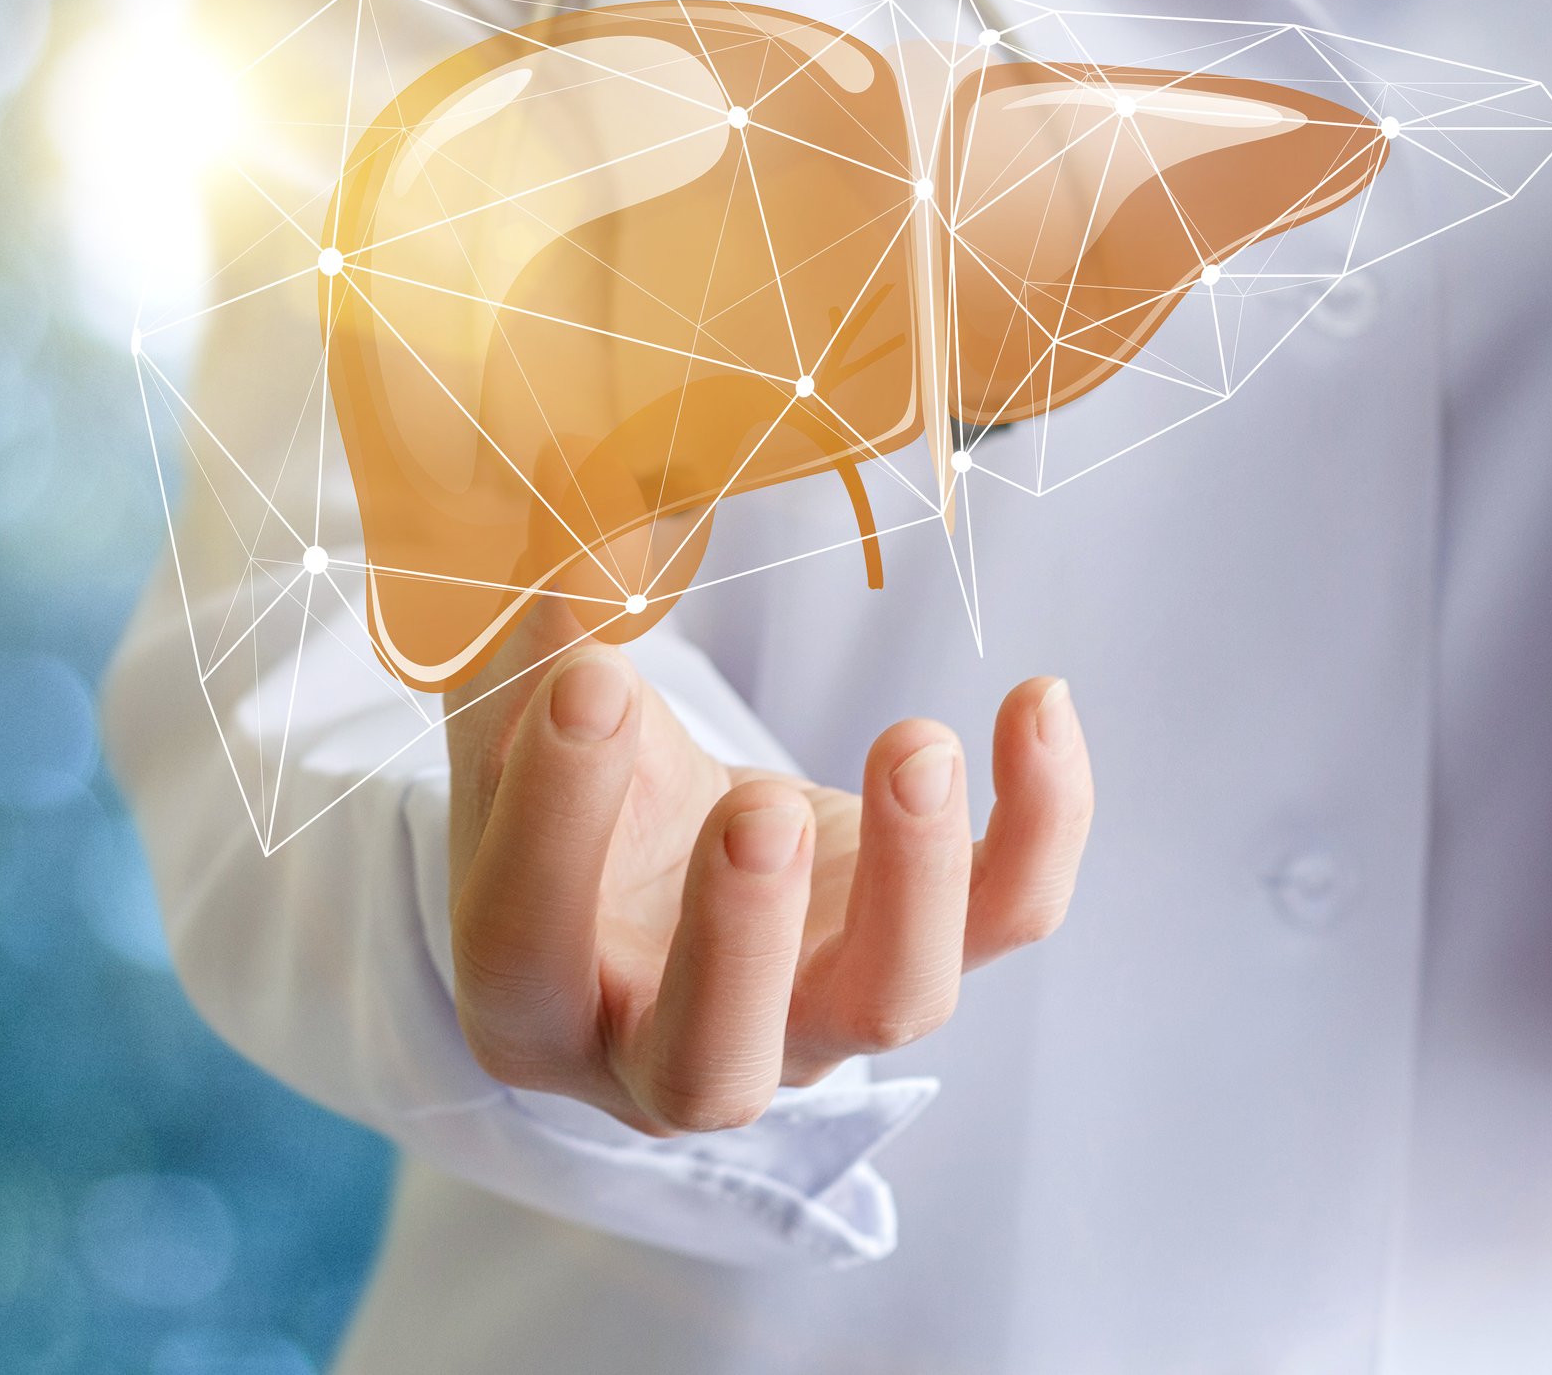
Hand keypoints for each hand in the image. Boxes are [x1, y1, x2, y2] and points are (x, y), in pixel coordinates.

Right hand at [443, 598, 1093, 1133]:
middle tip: (760, 812)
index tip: (590, 680)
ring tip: (912, 741)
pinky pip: (1008, 913)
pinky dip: (1042, 819)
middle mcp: (667, 1053)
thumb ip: (536, 624)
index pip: (528, 944)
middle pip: (713, 1063)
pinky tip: (1037, 700)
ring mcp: (813, 1018)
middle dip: (743, 939)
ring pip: (891, 1004)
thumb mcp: (509, 704)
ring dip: (913, 878)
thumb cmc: (553, 781)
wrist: (647, 850)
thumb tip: (589, 489)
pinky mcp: (921, 947)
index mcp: (527, 1001)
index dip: (555, 822)